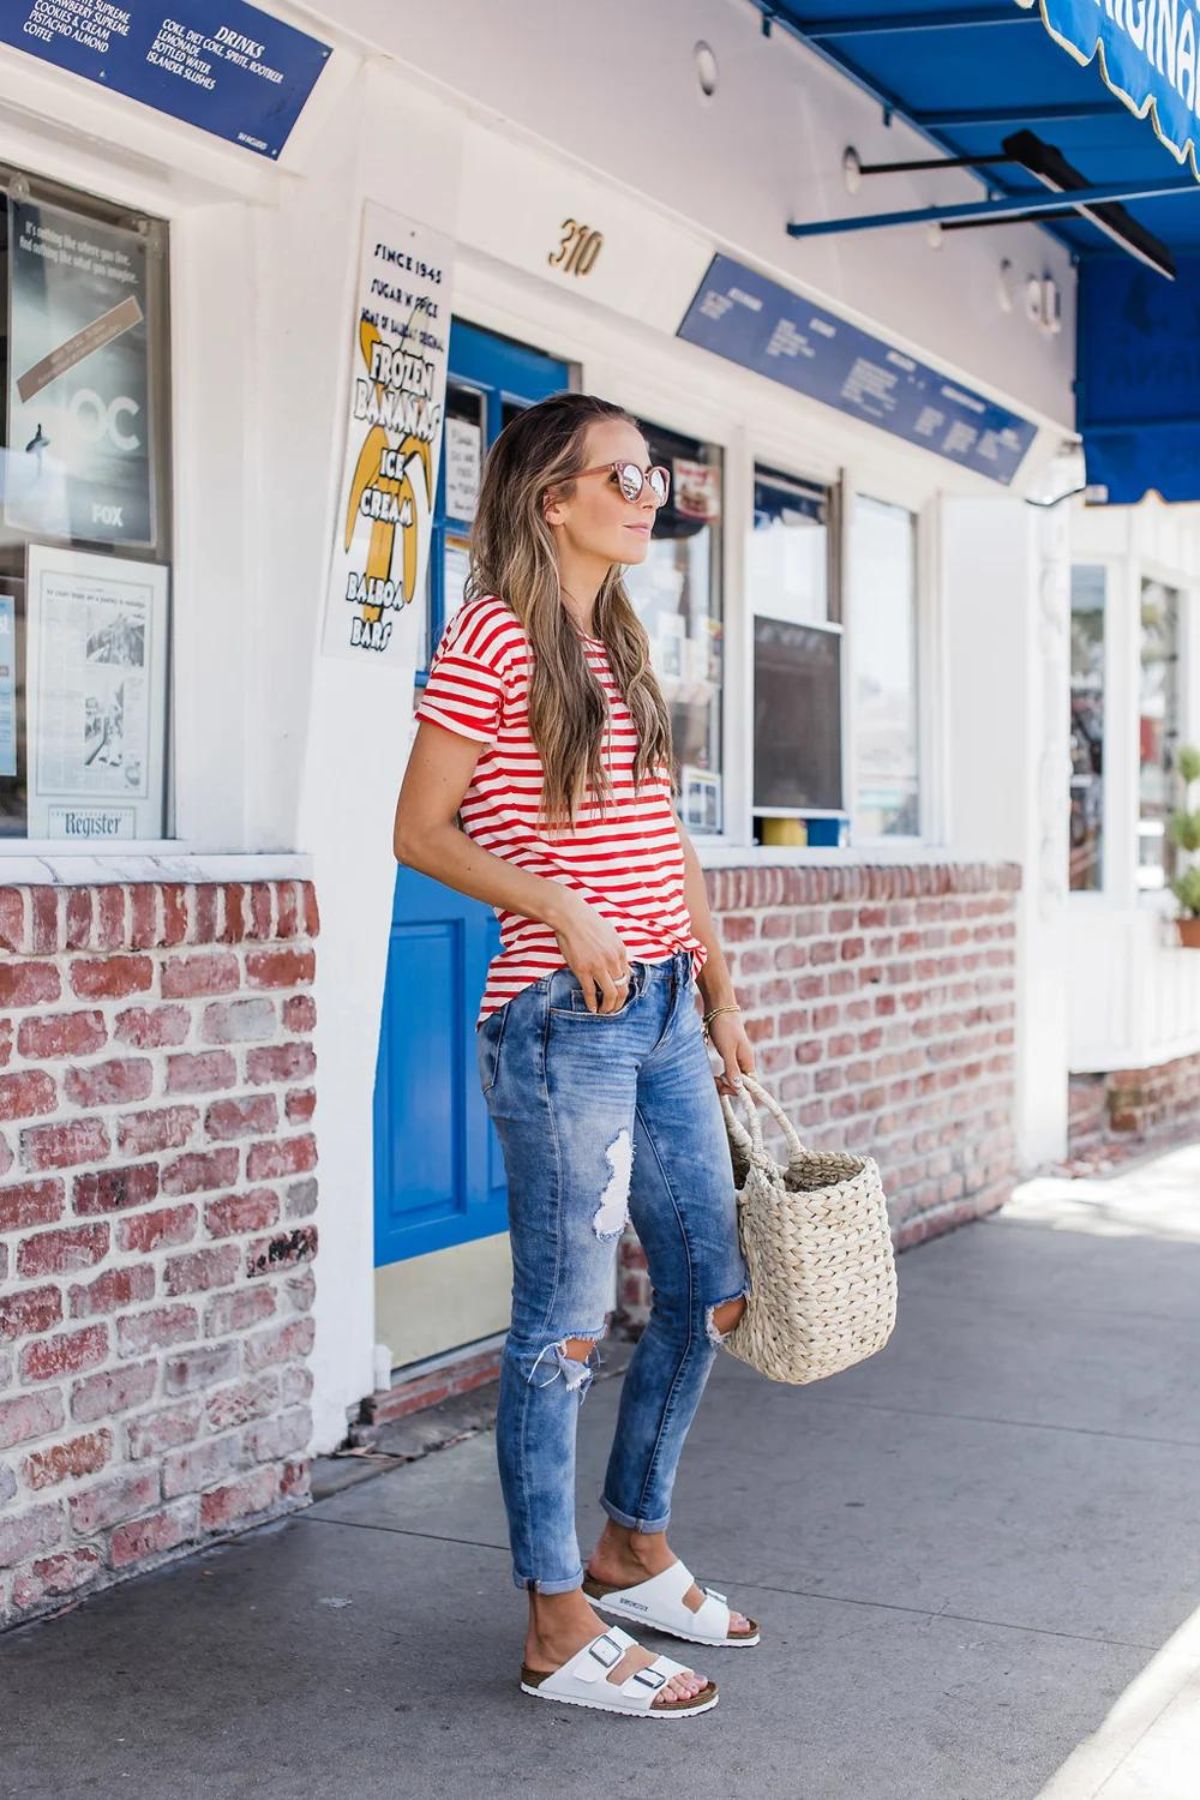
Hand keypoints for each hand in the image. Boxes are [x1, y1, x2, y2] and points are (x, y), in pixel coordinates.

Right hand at [551, 895, 632, 1014]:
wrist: (571, 916)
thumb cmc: (588, 922)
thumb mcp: (611, 934)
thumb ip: (618, 951)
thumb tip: (625, 968)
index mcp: (621, 952)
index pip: (628, 978)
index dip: (623, 990)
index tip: (618, 996)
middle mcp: (613, 961)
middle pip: (622, 989)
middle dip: (619, 1003)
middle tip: (613, 1009)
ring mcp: (598, 966)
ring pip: (610, 994)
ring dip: (608, 1007)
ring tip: (603, 1011)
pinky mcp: (583, 970)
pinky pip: (591, 992)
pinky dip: (592, 1003)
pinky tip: (592, 1009)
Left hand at [707, 1010, 754, 1096]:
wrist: (719, 1007)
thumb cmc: (724, 1026)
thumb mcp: (727, 1049)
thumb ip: (732, 1068)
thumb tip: (738, 1087)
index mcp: (748, 1060)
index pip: (750, 1085)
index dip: (737, 1090)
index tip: (722, 1086)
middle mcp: (744, 1060)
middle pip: (741, 1082)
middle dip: (727, 1086)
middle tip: (714, 1082)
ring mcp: (737, 1056)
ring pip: (733, 1076)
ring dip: (723, 1081)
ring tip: (712, 1079)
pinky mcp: (728, 1052)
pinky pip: (727, 1069)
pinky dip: (720, 1074)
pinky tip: (712, 1074)